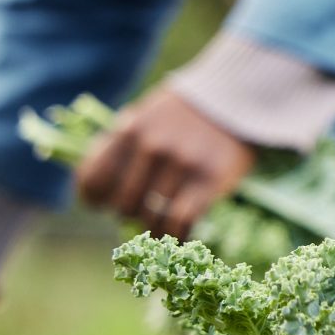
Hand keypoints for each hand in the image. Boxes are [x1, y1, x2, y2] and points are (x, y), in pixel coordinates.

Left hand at [73, 85, 256, 239]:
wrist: (240, 95)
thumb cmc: (187, 109)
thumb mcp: (146, 115)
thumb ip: (121, 145)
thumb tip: (95, 186)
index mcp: (130, 130)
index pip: (94, 180)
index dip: (94, 199)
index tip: (101, 205)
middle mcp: (152, 148)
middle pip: (122, 204)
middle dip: (128, 212)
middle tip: (139, 210)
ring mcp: (182, 164)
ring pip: (151, 216)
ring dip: (152, 228)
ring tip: (158, 228)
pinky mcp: (210, 180)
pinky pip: (180, 221)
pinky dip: (174, 236)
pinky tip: (177, 239)